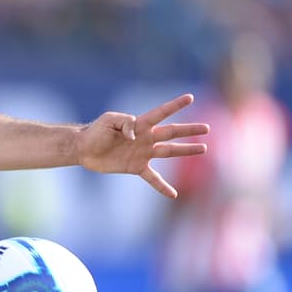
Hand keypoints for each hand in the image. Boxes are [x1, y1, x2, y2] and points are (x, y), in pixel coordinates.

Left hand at [78, 93, 209, 197]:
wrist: (84, 149)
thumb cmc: (95, 131)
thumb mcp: (109, 120)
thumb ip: (125, 123)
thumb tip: (136, 135)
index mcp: (140, 124)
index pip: (161, 113)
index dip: (175, 105)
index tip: (190, 97)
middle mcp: (146, 138)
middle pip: (172, 132)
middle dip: (189, 130)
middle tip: (207, 128)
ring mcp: (143, 153)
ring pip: (169, 151)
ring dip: (186, 150)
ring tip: (203, 148)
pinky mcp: (136, 167)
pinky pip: (153, 178)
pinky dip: (162, 186)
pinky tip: (173, 194)